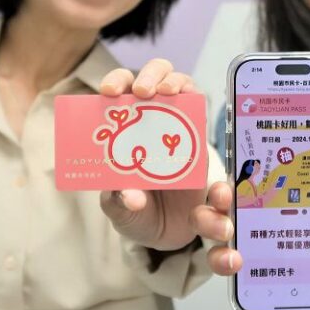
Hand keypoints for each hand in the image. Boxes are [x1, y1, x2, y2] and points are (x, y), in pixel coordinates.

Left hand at [98, 58, 203, 250]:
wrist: (169, 235)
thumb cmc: (137, 213)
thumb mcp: (120, 211)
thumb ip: (120, 202)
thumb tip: (131, 195)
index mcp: (122, 127)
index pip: (118, 90)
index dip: (115, 82)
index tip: (108, 92)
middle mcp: (150, 118)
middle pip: (153, 76)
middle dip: (149, 74)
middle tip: (142, 92)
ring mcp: (178, 125)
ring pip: (181, 84)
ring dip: (175, 80)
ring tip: (168, 92)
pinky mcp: (199, 139)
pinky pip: (201, 112)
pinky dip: (197, 100)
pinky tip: (190, 101)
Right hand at [191, 181, 309, 309]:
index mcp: (252, 196)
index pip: (228, 187)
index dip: (220, 189)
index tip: (225, 193)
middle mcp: (237, 222)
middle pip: (208, 217)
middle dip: (212, 221)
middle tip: (228, 228)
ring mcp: (238, 253)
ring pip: (215, 254)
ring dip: (221, 259)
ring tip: (237, 263)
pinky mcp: (251, 285)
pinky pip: (243, 300)